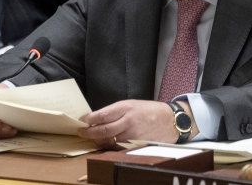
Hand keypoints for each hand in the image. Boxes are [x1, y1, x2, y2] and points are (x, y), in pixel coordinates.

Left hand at [78, 100, 198, 147]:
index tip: (81, 120)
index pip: (102, 115)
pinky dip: (109, 146)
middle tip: (81, 132)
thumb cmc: (148, 110)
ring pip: (109, 141)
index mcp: (125, 108)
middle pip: (103, 130)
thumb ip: (114, 111)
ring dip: (98, 140)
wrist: (170, 121)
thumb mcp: (130, 104)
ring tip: (92, 137)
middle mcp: (128, 121)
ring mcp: (132, 135)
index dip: (89, 119)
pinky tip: (105, 143)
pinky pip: (118, 147)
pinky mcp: (136, 145)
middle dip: (89, 132)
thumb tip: (96, 117)